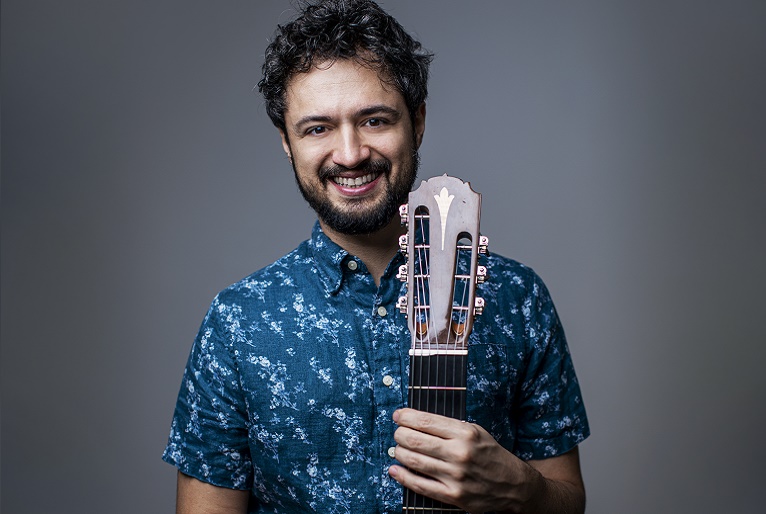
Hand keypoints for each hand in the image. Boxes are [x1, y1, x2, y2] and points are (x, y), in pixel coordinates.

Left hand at [388, 408, 540, 512]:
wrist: (512, 484)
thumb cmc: (489, 454)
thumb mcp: (475, 431)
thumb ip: (449, 426)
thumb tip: (417, 420)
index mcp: (465, 433)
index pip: (426, 422)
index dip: (406, 417)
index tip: (398, 416)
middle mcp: (460, 453)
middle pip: (416, 441)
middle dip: (400, 434)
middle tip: (397, 433)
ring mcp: (455, 476)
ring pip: (415, 461)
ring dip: (400, 453)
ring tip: (397, 449)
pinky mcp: (453, 496)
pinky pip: (421, 485)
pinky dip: (403, 477)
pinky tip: (395, 469)